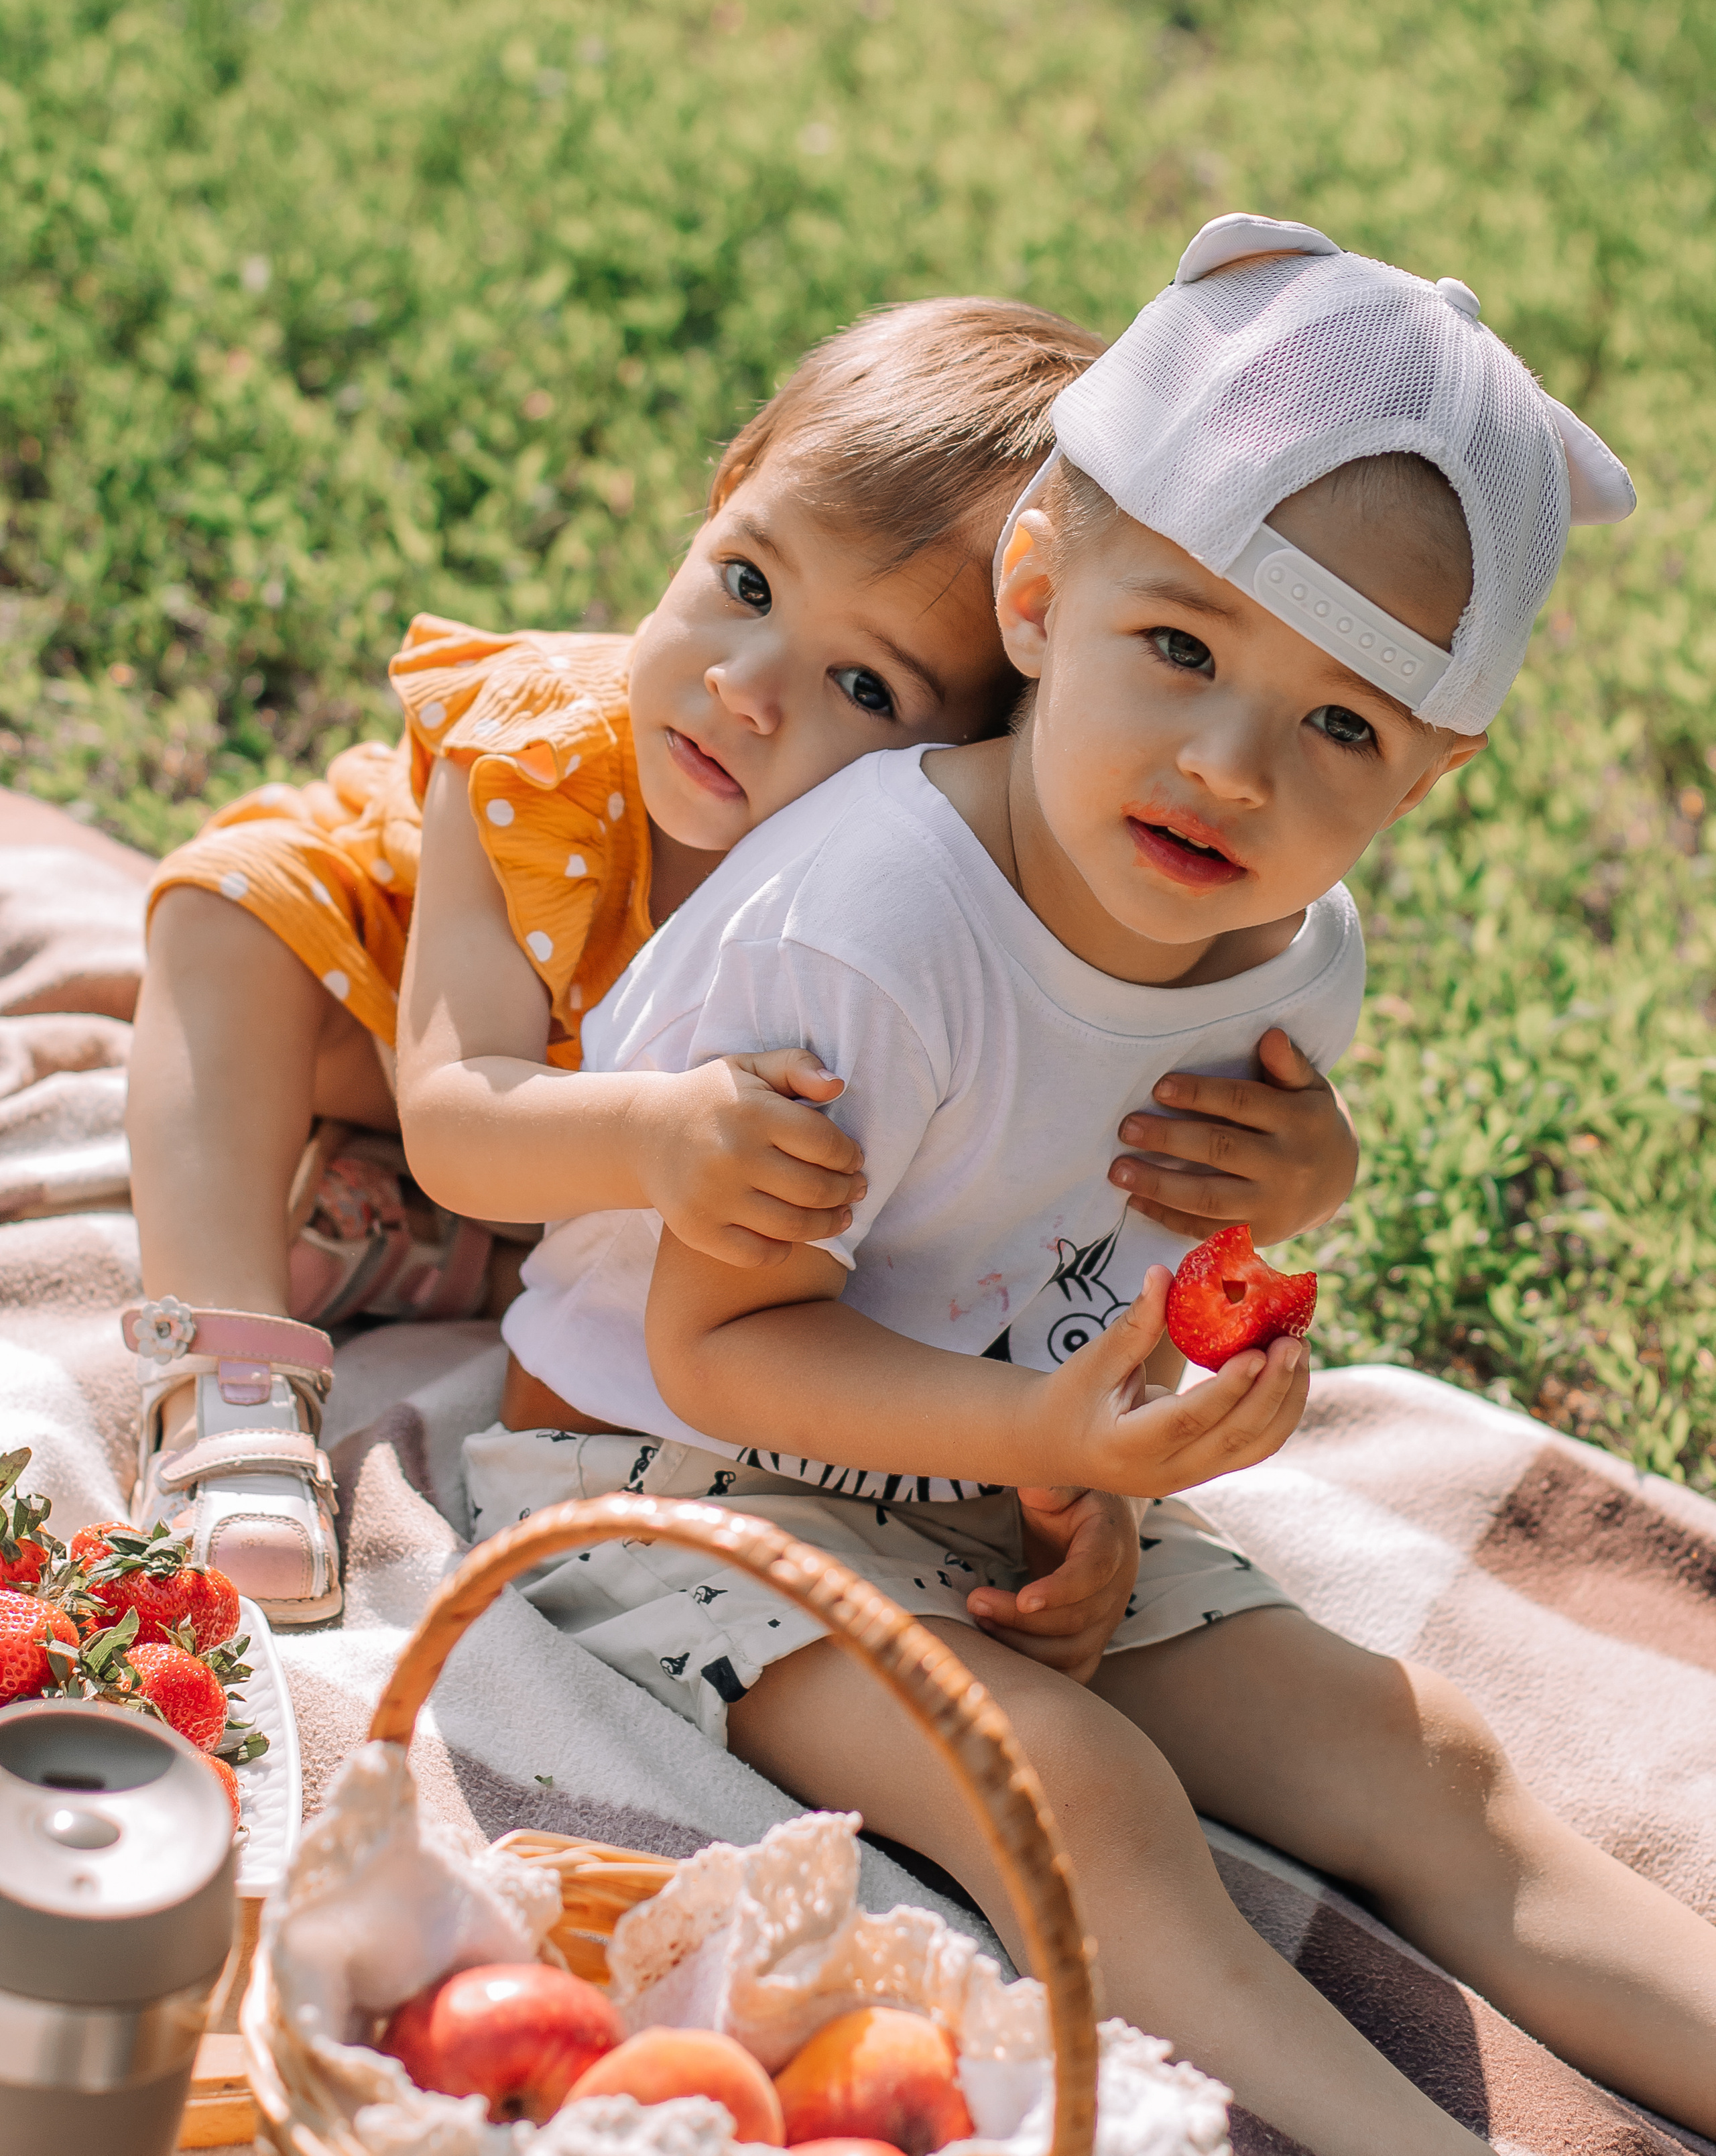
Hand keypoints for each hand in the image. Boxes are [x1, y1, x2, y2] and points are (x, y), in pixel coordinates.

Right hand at [632, 1050, 866, 1268]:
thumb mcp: (751, 1067)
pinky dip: (782, 1250)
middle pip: (815, 1189)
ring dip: (827, 1225)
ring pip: (793, 1227)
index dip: (850, 1156)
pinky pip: (757, 1254)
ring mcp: (712, 1196)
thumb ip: (797, 1066)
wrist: (644, 1133)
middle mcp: (732, 1154)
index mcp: (752, 1111)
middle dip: (846, 1192)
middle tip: (854, 1191)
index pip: (825, 1144)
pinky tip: (792, 1236)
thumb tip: (837, 1086)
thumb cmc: (712, 1099)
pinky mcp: (697, 1228)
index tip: (854, 1160)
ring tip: (839, 1217)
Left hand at [967, 1486, 1139, 1683]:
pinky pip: (1072, 1670)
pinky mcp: (1094, 1640)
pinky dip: (1038, 1672)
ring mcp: (1108, 1619)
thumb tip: (1034, 1491)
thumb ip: (1051, 1486)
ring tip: (980, 1622)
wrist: (1103, 1523)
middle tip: (974, 1602)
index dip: (1062, 1590)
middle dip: (1021, 1620)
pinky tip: (1001, 1652)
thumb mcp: (1066, 1482)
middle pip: (1076, 1619)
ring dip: (1023, 1647)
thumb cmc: (1074, 1500)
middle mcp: (1117, 1587)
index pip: (1094, 1573)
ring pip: (1072, 1652)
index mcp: (1111, 1541)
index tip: (1023, 1599)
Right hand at [1027, 1265, 1308, 1497]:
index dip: (1228, 1388)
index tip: (1259, 1351)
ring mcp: (1189, 1478)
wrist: (1058, 1444)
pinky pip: (1253, 1447)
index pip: (1189, 1421)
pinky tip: (1287, 1374)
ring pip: (1254, 1448)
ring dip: (1285, 1401)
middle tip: (1294, 1341)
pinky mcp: (1205, 1471)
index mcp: (1127, 1448)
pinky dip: (1278, 1412)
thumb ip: (1134, 1324)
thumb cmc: (1072, 1396)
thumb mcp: (1094, 1360)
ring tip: (1298, 1351)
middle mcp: (1164, 1474)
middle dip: (1273, 1389)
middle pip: (1234, 1438)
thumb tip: (1164, 1272)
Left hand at [1107, 1027, 1357, 1244]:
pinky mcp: (1258, 1235)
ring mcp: (1273, 1205)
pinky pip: (1207, 1230)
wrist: (1337, 1182)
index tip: (1158, 1088)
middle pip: (1219, 1149)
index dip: (1199, 1094)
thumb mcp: (1309, 1088)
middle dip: (1168, 1139)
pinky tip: (1135, 1201)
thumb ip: (1288, 1064)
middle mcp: (1289, 1165)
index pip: (1241, 1102)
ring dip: (1158, 1184)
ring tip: (1117, 1170)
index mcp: (1300, 1120)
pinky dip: (1168, 1217)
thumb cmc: (1308, 1121)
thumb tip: (1271, 1035)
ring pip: (1208, 1197)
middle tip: (1126, 1127)